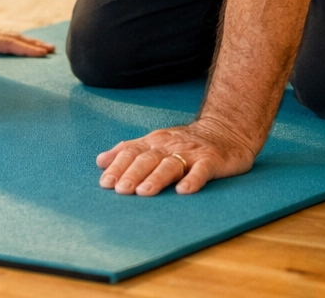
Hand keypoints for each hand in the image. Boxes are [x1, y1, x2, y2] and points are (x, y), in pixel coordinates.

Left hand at [0, 13, 54, 60]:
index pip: (6, 44)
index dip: (24, 49)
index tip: (42, 53)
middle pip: (12, 38)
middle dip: (32, 44)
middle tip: (51, 50)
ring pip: (10, 34)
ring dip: (28, 41)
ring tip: (46, 46)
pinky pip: (4, 35)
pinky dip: (17, 38)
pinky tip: (24, 41)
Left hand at [96, 116, 257, 196]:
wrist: (225, 131)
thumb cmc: (184, 142)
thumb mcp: (155, 143)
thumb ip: (129, 151)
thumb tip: (100, 161)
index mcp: (154, 142)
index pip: (132, 152)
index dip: (118, 166)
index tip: (105, 183)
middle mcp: (170, 145)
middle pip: (148, 158)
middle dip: (133, 173)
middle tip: (120, 190)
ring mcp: (191, 152)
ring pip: (171, 164)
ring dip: (156, 178)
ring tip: (144, 192)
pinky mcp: (211, 160)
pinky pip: (202, 170)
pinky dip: (193, 180)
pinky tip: (184, 191)